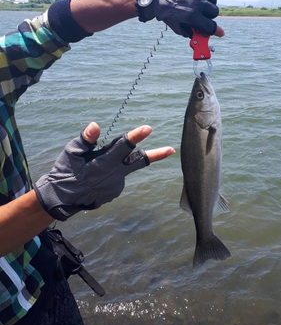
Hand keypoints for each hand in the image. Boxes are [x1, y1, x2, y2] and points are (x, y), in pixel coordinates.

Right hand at [34, 123, 174, 221]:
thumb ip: (86, 139)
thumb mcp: (72, 152)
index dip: (136, 136)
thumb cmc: (66, 171)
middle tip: (172, 149)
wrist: (62, 199)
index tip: (148, 128)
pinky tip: (95, 178)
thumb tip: (95, 125)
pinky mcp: (115, 192)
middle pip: (140, 161)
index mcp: (105, 162)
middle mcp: (115, 175)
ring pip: (124, 168)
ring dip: (117, 163)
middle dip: (157, 155)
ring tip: (92, 170)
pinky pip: (117, 178)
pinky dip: (110, 173)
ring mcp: (117, 185)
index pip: (123, 145)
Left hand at [135, 0, 224, 37]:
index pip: (210, 26)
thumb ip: (191, 32)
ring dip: (209, 2)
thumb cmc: (167, 12)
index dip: (214, 30)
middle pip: (214, 12)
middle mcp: (198, 3)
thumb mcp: (177, 26)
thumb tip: (203, 36)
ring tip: (201, 3)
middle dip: (209, 15)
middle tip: (202, 14)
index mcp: (192, 16)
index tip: (219, 32)